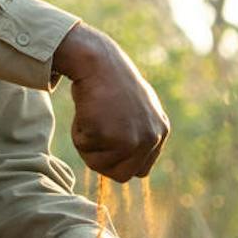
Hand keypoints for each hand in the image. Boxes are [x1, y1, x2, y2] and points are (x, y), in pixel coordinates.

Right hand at [55, 24, 169, 180]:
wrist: (99, 62)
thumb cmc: (112, 82)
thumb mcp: (138, 108)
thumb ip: (140, 132)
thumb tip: (134, 162)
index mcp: (160, 132)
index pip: (140, 170)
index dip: (119, 162)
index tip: (107, 146)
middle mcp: (151, 138)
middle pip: (121, 175)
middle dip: (102, 160)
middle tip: (93, 135)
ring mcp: (132, 139)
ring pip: (100, 165)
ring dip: (88, 146)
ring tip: (91, 117)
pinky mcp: (110, 135)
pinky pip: (84, 148)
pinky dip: (78, 133)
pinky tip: (86, 110)